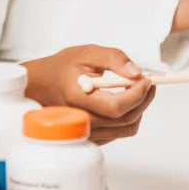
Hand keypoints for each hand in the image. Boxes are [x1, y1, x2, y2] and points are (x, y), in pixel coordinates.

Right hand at [22, 45, 156, 143]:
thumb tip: (136, 72)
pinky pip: (118, 133)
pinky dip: (128, 118)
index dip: (137, 94)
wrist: (40, 85)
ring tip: (137, 90)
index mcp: (78, 98)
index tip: (147, 80)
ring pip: (126, 129)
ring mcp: (85, 132)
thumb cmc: (61, 68)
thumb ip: (114, 59)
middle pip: (125, 119)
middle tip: (148, 82)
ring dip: (139, 109)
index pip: (116, 106)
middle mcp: (80, 120)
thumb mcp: (87, 53)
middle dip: (144, 99)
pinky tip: (124, 101)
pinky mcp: (90, 136)